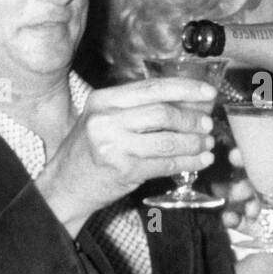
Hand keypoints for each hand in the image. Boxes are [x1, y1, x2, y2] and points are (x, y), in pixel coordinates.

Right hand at [36, 77, 218, 234]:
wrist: (64, 185)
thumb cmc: (88, 151)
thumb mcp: (105, 120)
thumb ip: (138, 109)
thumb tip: (187, 102)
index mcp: (103, 100)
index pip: (151, 88)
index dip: (185, 88)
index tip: (207, 92)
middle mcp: (106, 119)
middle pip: (162, 112)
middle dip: (192, 118)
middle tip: (207, 124)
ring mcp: (114, 145)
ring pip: (167, 140)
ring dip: (193, 142)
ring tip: (207, 144)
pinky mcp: (124, 169)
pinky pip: (165, 164)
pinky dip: (188, 162)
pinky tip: (200, 161)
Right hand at [235, 160, 272, 273]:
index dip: (261, 159)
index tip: (241, 155)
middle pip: (261, 182)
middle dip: (246, 181)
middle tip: (240, 188)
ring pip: (251, 202)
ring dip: (240, 200)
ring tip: (238, 202)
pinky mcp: (271, 237)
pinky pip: (249, 227)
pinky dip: (236, 221)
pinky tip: (230, 219)